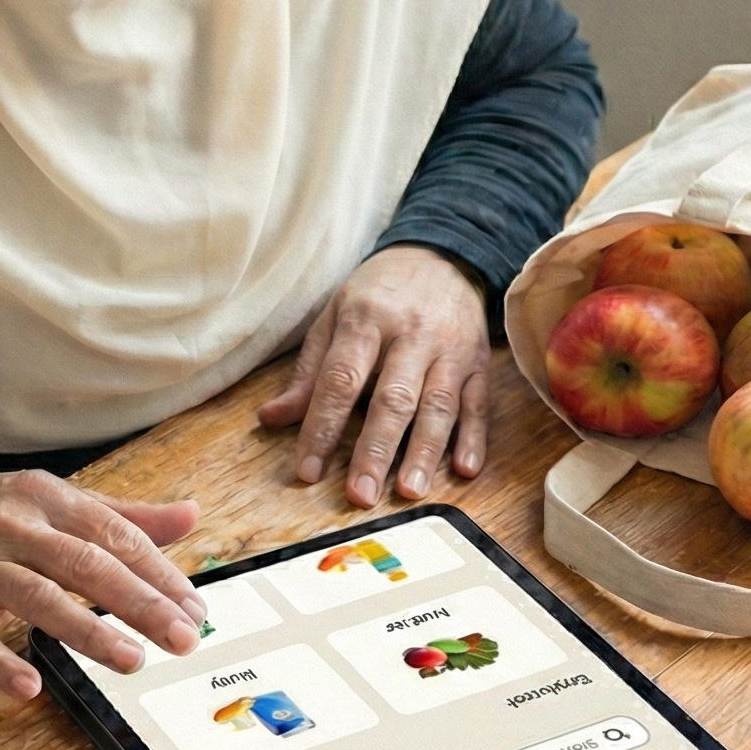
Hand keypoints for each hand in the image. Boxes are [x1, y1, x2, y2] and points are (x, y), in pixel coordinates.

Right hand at [0, 471, 204, 698]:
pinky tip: (30, 687)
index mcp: (46, 498)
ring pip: (38, 598)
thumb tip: (191, 517)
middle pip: (86, 565)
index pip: (114, 536)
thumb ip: (120, 515)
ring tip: (131, 660)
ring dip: (87, 631)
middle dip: (140, 603)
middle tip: (182, 638)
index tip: (195, 606)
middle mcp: (13, 526)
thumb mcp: (50, 502)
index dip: (159, 572)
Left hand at [258, 245, 492, 506]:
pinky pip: (478, 403)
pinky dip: (474, 437)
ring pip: (439, 404)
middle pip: (393, 398)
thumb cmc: (379, 293)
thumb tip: (271, 418)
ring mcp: (451, 349)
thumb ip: (308, 372)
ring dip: (425, 451)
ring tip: (410, 491)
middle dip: (376, 449)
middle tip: (361, 495)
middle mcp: (412, 334)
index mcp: (366, 319)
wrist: (442, 254)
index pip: (341, 379)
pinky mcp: (479, 362)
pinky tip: (464, 469)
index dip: (322, 426)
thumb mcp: (335, 317)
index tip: (307, 471)